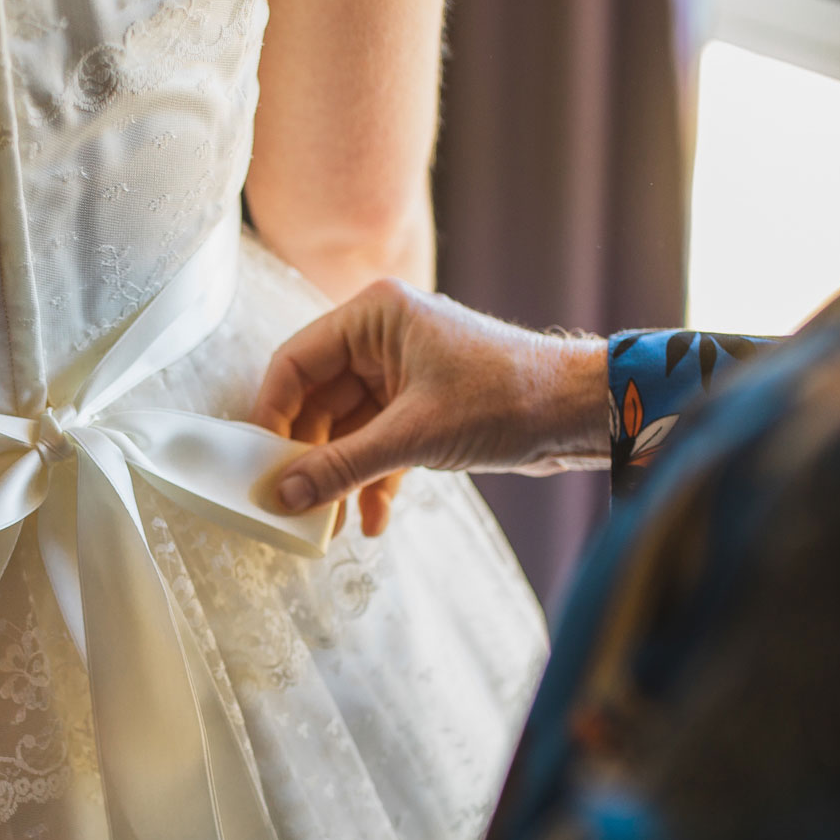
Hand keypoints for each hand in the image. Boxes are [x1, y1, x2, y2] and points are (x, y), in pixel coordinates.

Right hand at [252, 279, 609, 533]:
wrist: (582, 414)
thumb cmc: (508, 398)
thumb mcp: (414, 436)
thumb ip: (342, 466)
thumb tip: (282, 496)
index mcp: (375, 316)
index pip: (296, 362)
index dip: (271, 414)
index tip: (257, 465)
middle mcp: (383, 338)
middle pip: (317, 400)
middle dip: (308, 457)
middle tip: (291, 504)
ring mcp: (403, 373)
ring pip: (347, 428)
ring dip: (341, 476)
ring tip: (329, 523)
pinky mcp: (422, 406)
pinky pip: (378, 443)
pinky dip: (373, 479)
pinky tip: (371, 520)